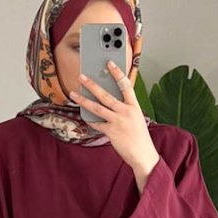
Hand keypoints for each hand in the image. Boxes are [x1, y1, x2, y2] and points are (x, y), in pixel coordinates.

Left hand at [70, 60, 159, 175]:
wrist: (143, 154)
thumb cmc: (139, 136)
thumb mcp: (136, 117)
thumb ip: (125, 107)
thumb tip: (110, 99)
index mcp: (134, 106)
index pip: (125, 85)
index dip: (117, 72)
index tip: (109, 63)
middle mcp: (126, 111)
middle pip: (106, 95)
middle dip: (92, 85)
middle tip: (82, 76)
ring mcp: (118, 122)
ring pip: (97, 108)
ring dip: (83, 100)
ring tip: (74, 94)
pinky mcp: (111, 132)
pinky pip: (96, 123)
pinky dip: (90, 119)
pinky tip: (84, 115)